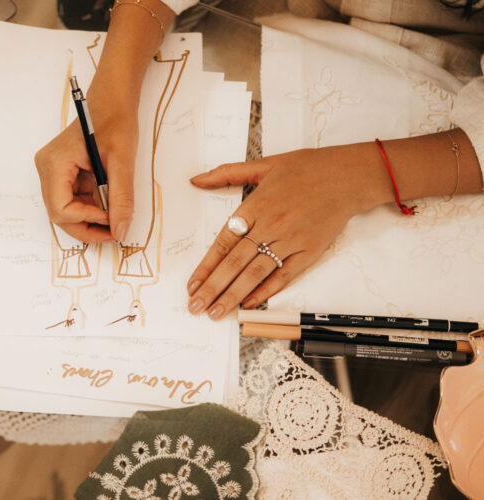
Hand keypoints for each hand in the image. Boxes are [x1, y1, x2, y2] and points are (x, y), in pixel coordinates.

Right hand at [34, 98, 137, 242]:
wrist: (112, 102)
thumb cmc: (114, 121)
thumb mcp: (122, 161)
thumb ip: (121, 198)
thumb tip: (121, 230)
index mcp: (55, 163)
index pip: (60, 208)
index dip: (86, 220)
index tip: (112, 219)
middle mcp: (47, 170)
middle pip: (60, 215)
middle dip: (87, 227)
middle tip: (114, 232)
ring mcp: (53, 173)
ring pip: (66, 212)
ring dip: (89, 221)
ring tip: (114, 219)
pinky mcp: (63, 176)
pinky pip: (73, 202)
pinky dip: (90, 210)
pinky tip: (108, 207)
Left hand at [186, 144, 390, 318]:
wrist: (349, 176)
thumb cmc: (307, 168)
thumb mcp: (263, 165)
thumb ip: (226, 174)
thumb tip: (196, 180)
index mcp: (255, 206)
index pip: (223, 243)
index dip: (206, 266)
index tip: (192, 285)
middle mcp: (270, 225)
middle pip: (234, 263)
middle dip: (212, 288)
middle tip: (196, 307)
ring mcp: (290, 241)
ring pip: (255, 273)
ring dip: (233, 295)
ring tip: (216, 312)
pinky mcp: (309, 252)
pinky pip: (284, 276)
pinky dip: (266, 291)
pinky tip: (249, 304)